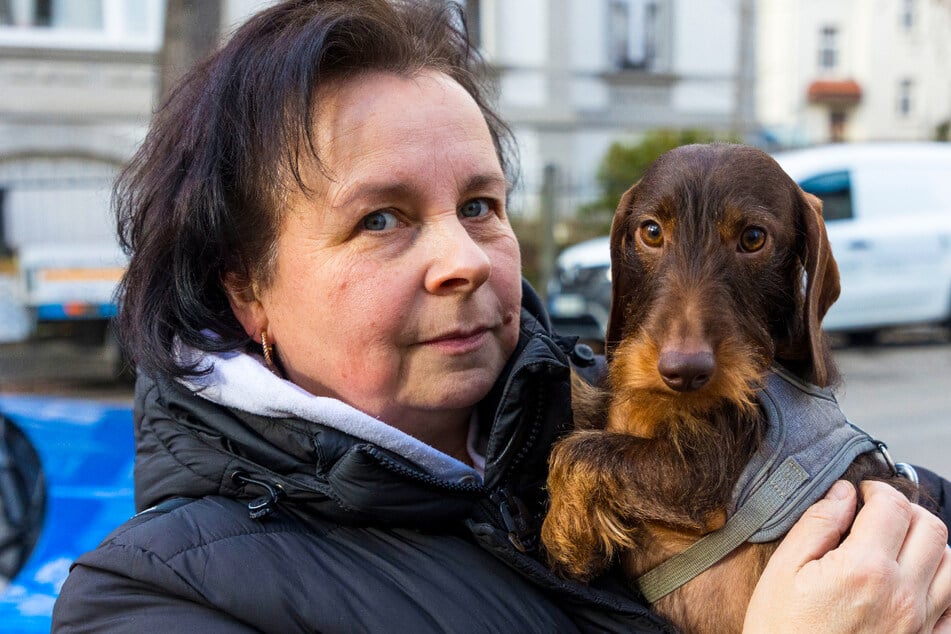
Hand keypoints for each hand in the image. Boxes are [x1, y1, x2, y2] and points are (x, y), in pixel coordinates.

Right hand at [744, 480, 950, 632]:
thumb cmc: (781, 630)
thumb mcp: (783, 571)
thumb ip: (816, 525)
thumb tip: (842, 493)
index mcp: (864, 568)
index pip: (893, 506)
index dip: (876, 489)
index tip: (861, 493)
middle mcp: (901, 593)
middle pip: (930, 528)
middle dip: (905, 511)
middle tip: (878, 514)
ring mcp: (919, 622)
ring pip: (950, 563)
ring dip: (927, 544)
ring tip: (896, 546)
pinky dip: (941, 585)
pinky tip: (913, 583)